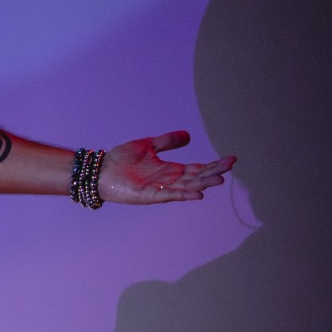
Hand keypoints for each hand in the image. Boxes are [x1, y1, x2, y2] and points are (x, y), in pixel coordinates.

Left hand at [97, 131, 235, 203]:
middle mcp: (169, 180)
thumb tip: (189, 135)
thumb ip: (167, 142)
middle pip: (196, 177)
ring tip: (220, 180)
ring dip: (203, 184)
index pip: (198, 168)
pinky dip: (184, 195)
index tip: (231, 159)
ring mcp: (160, 189)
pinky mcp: (149, 196)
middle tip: (230, 167)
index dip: (214, 165)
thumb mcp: (147, 145)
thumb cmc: (121, 159)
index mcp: (170, 169)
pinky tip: (198, 194)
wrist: (100, 169)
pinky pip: (170, 196)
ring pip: (187, 187)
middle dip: (213, 173)